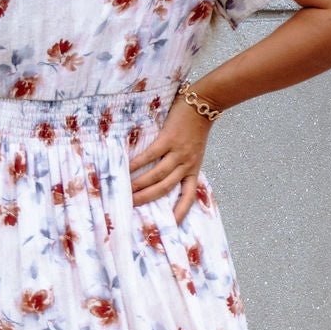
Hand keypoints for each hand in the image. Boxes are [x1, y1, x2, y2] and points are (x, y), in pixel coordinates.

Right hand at [128, 99, 212, 224]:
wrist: (204, 104)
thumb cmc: (196, 127)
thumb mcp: (194, 151)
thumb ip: (181, 163)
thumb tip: (158, 175)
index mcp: (194, 169)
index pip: (189, 196)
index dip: (180, 211)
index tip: (171, 226)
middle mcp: (187, 164)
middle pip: (165, 188)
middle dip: (147, 200)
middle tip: (130, 207)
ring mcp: (178, 152)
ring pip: (157, 175)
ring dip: (139, 185)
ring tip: (126, 191)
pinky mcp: (169, 139)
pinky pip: (151, 156)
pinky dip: (137, 164)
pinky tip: (126, 169)